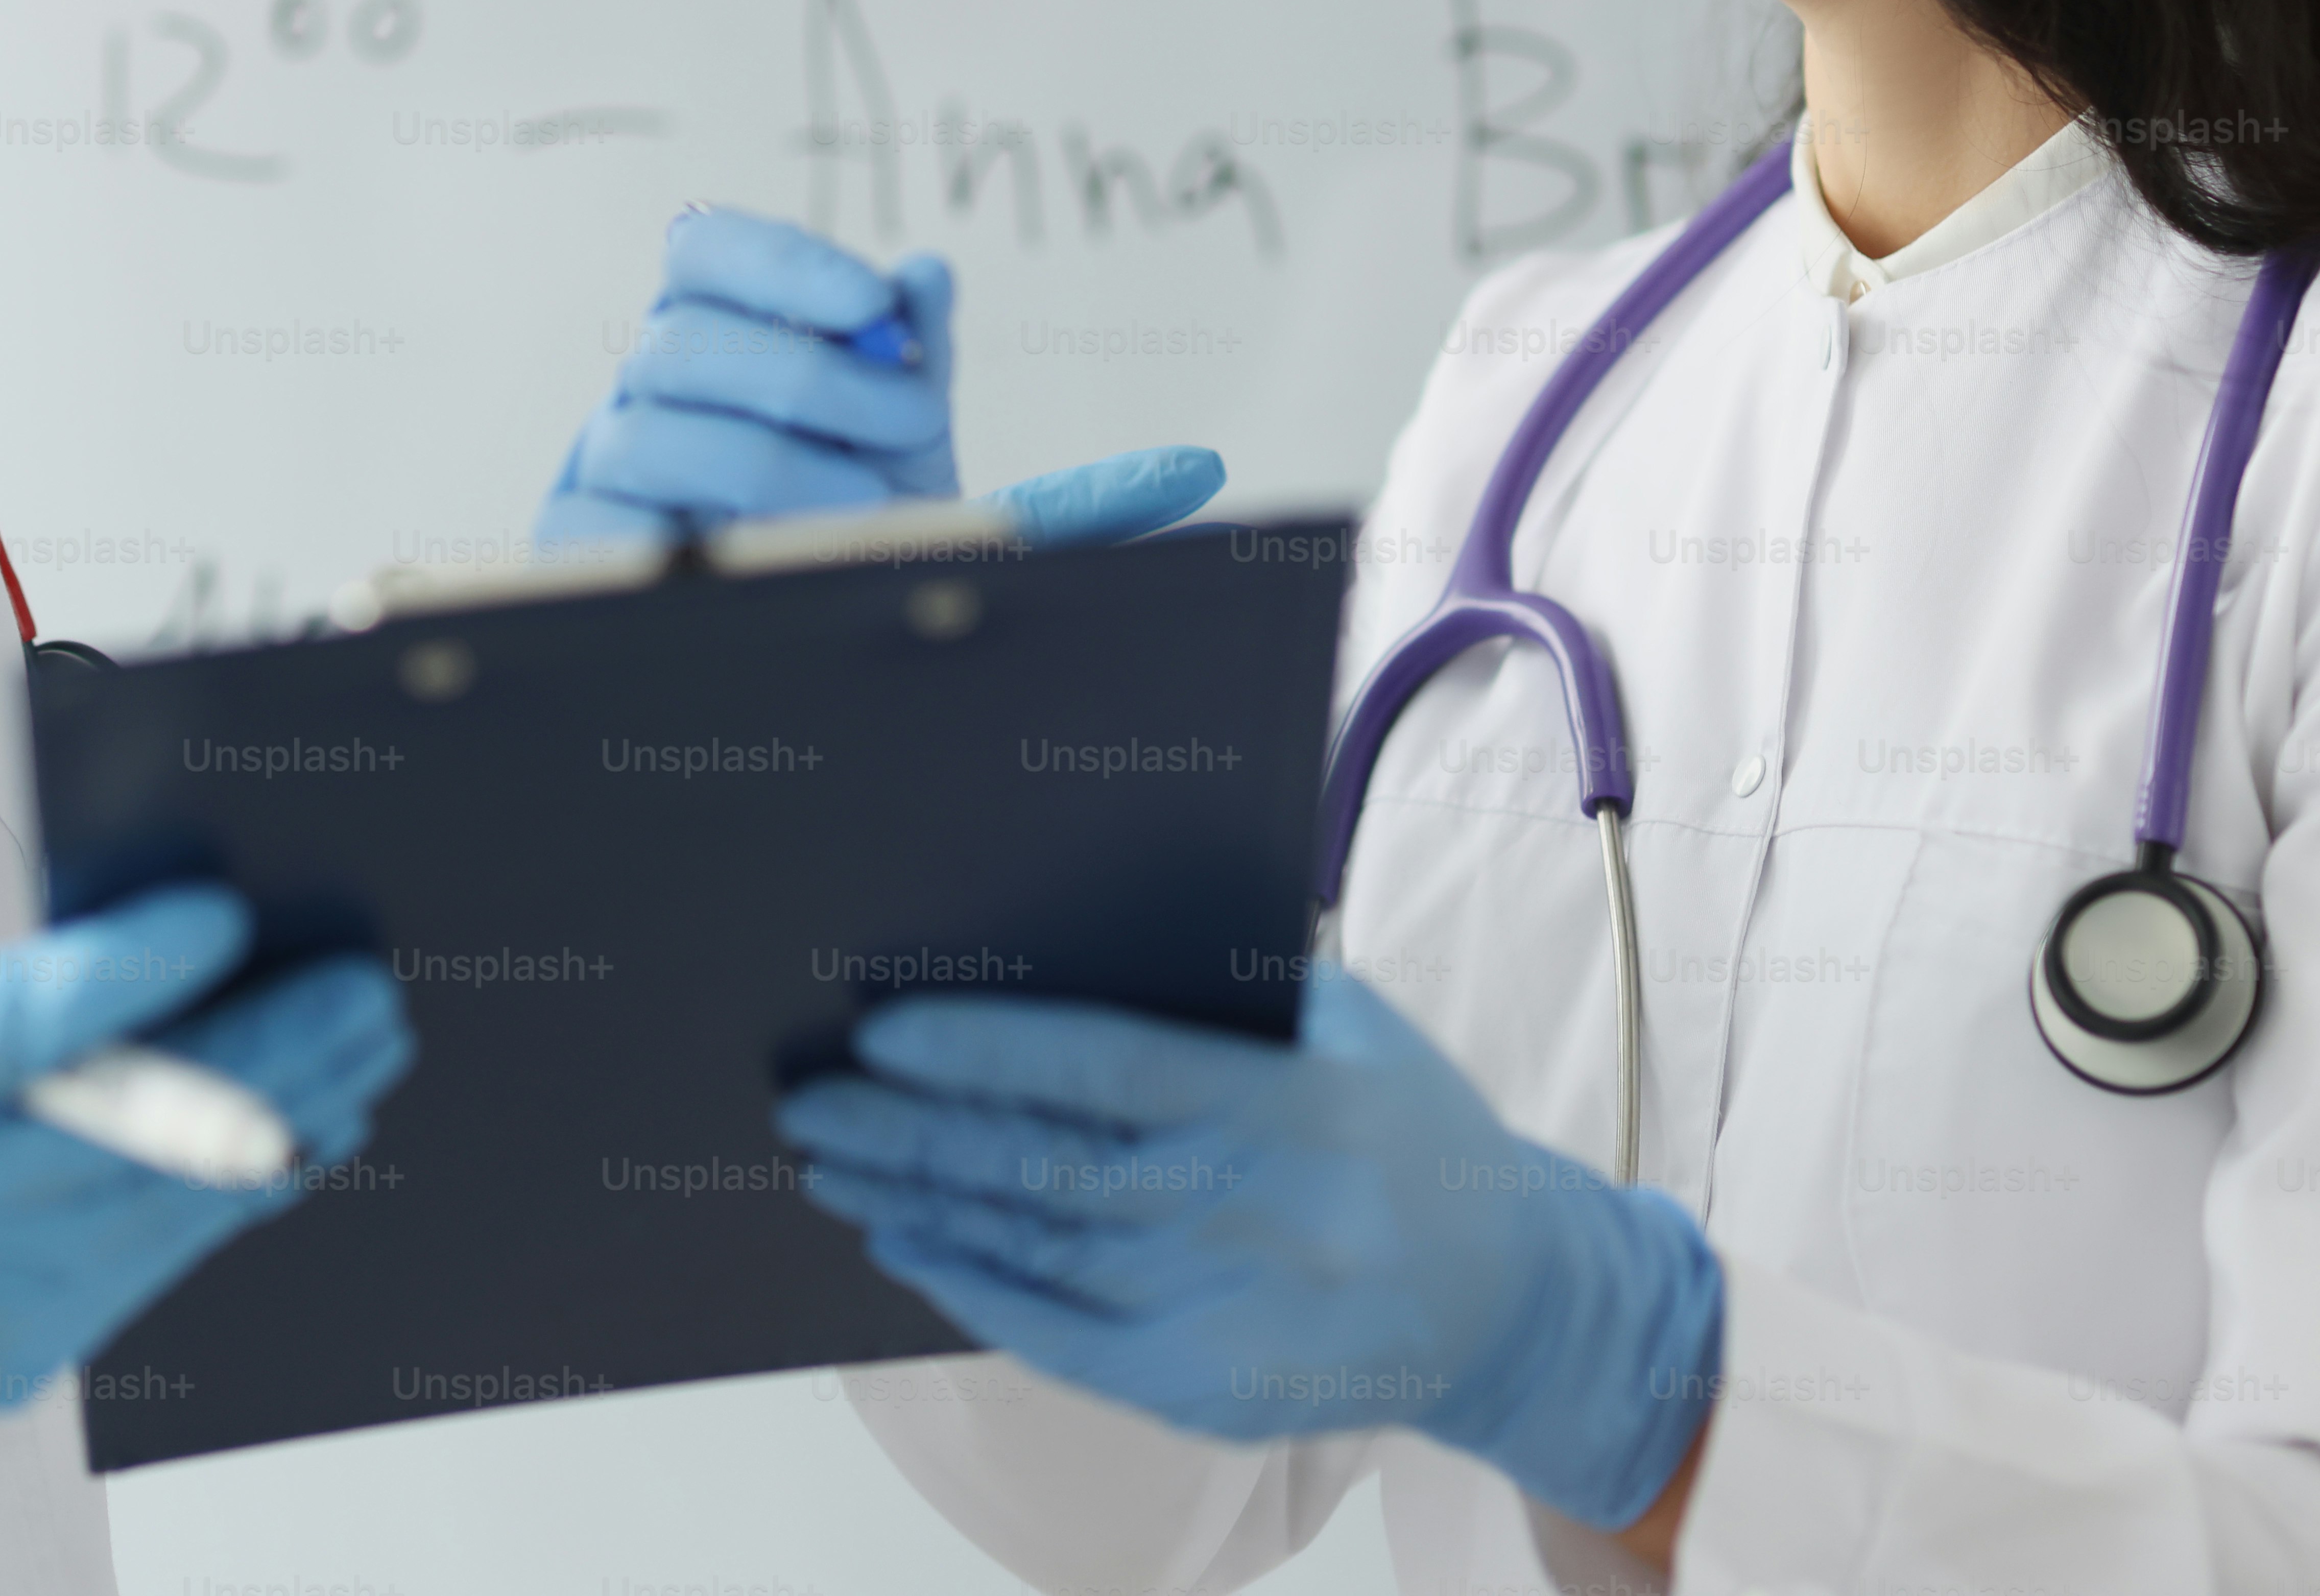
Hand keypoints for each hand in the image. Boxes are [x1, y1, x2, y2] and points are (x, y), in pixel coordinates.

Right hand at [0, 885, 411, 1455]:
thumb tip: (169, 951)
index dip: (115, 977)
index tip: (222, 917)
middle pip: (106, 1140)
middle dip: (255, 1062)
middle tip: (358, 996)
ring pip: (151, 1211)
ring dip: (277, 1127)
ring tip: (359, 1053)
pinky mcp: (10, 1364)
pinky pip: (146, 1266)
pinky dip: (228, 1196)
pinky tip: (301, 1138)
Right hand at [538, 207, 1224, 548]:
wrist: (837, 638)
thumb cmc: (865, 516)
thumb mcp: (905, 439)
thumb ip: (914, 356)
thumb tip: (926, 275)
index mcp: (711, 329)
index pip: (703, 250)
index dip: (781, 263)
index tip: (872, 303)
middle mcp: (646, 384)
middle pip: (685, 339)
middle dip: (812, 375)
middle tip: (912, 418)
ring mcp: (604, 462)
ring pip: (655, 436)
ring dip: (775, 464)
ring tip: (868, 501)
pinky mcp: (576, 543)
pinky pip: (603, 527)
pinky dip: (699, 540)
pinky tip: (775, 556)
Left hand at [775, 966, 1720, 1532]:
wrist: (1509, 1302)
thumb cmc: (1410, 1135)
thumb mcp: (1354, 1031)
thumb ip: (1234, 985)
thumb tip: (1085, 931)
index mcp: (1292, 1105)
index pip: (1110, 1067)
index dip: (990, 1048)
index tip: (888, 1027)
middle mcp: (1252, 1212)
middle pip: (1046, 1166)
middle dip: (911, 1131)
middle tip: (810, 1097)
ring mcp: (1223, 1311)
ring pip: (1033, 1251)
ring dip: (917, 1203)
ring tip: (828, 1160)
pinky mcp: (1203, 1389)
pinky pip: (1057, 1336)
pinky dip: (968, 1287)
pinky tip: (902, 1243)